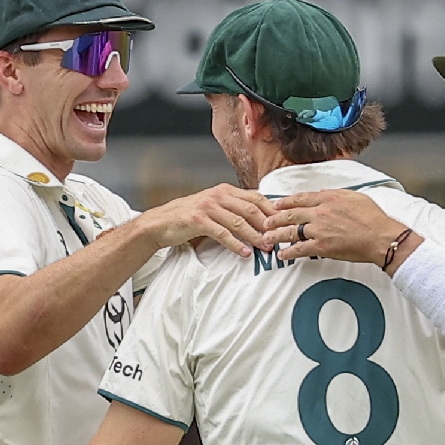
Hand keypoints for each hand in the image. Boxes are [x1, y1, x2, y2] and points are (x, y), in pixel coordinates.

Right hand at [131, 184, 274, 255]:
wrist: (161, 222)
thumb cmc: (189, 217)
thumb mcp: (214, 207)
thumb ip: (233, 209)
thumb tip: (259, 220)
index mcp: (225, 190)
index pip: (256, 197)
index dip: (272, 210)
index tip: (284, 223)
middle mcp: (218, 195)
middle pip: (251, 209)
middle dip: (268, 225)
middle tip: (280, 238)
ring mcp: (208, 207)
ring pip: (239, 222)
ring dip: (255, 236)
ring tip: (266, 248)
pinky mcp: (198, 220)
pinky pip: (222, 233)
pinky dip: (236, 244)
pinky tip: (245, 253)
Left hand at [262, 190, 407, 265]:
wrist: (381, 236)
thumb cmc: (373, 217)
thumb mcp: (355, 197)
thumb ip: (336, 194)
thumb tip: (322, 192)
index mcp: (328, 198)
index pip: (300, 198)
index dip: (285, 202)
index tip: (276, 204)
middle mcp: (321, 212)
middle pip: (291, 214)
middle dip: (275, 218)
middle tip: (265, 222)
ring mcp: (319, 229)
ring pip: (291, 231)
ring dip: (276, 235)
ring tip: (266, 238)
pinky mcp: (321, 246)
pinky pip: (299, 249)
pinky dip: (288, 252)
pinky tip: (281, 254)